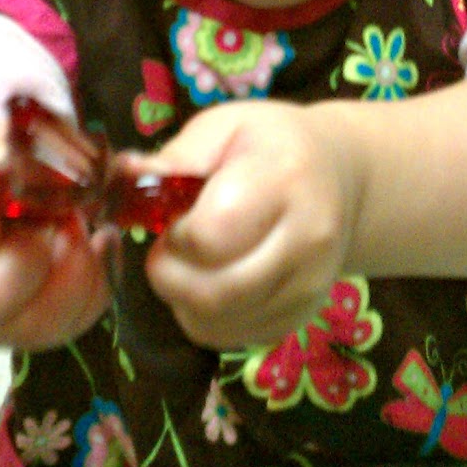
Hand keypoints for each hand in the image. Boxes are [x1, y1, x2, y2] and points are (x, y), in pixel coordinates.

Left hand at [138, 101, 361, 350]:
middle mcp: (308, 240)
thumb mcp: (226, 127)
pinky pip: (236, 339)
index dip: (177, 234)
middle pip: (215, 293)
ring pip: (221, 324)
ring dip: (184, 303)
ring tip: (189, 267)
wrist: (341, 178)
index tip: (175, 219)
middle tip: (167, 252)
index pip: (211, 236)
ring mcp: (311, 286)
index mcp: (284, 181)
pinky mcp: (303, 317)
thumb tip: (125, 176)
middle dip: (170, 278)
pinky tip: (211, 285)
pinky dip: (207, 321)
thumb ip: (178, 155)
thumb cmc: (272, 145)